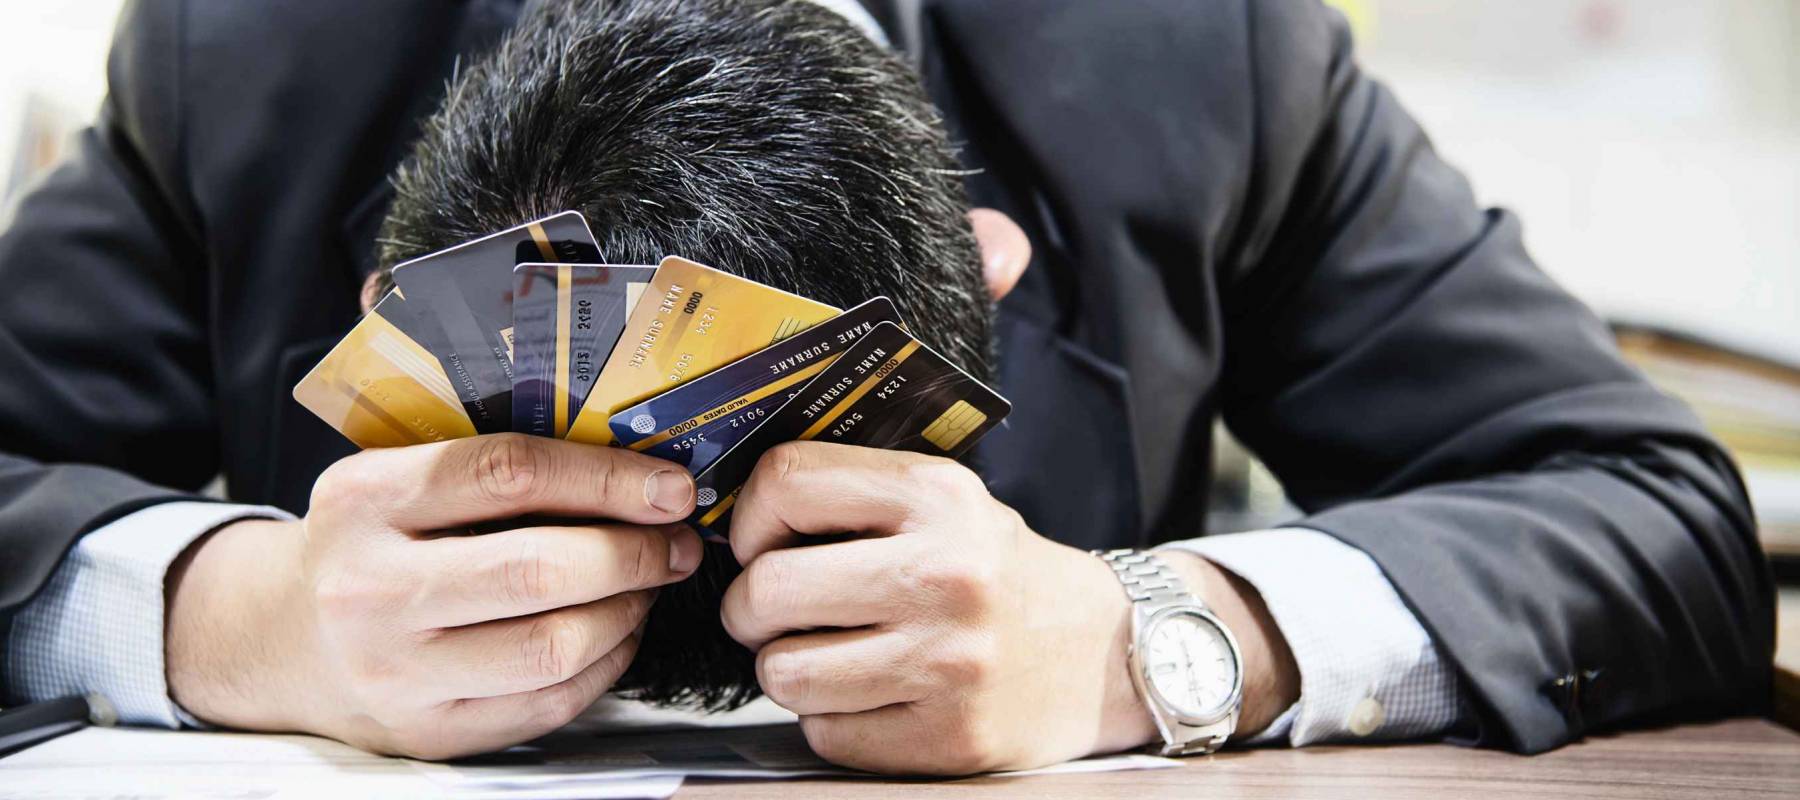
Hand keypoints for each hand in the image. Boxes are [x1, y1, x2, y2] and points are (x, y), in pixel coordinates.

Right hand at [165, 434, 702, 758]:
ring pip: (554, 646)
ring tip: (649, 585)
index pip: (508, 474)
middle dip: (635, 552)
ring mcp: (397, 671)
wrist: (276, 639)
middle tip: (678, 541)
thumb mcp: (393, 479)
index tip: (670, 485)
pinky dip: (605, 664)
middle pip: (540, 570)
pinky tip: (615, 632)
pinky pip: (550, 702)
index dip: (608, 477)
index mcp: (366, 499)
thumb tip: (634, 456)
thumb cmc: (365, 544)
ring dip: (629, 611)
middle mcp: (371, 588)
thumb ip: (488, 464)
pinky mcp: (428, 732)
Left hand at [719, 442, 1296, 773]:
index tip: (760, 541)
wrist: (1105, 653)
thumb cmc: (1000, 573)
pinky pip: (826, 734)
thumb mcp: (947, 502)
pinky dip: (833, 719)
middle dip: (749, 606)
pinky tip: (871, 695)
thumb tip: (735, 513)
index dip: (748, 517)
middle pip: (767, 589)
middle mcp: (946, 574)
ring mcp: (949, 661)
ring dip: (788, 668)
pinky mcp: (949, 735)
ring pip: (783, 673)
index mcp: (939, 496)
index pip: (786, 482)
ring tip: (826, 654)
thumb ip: (856, 496)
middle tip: (771, 611)